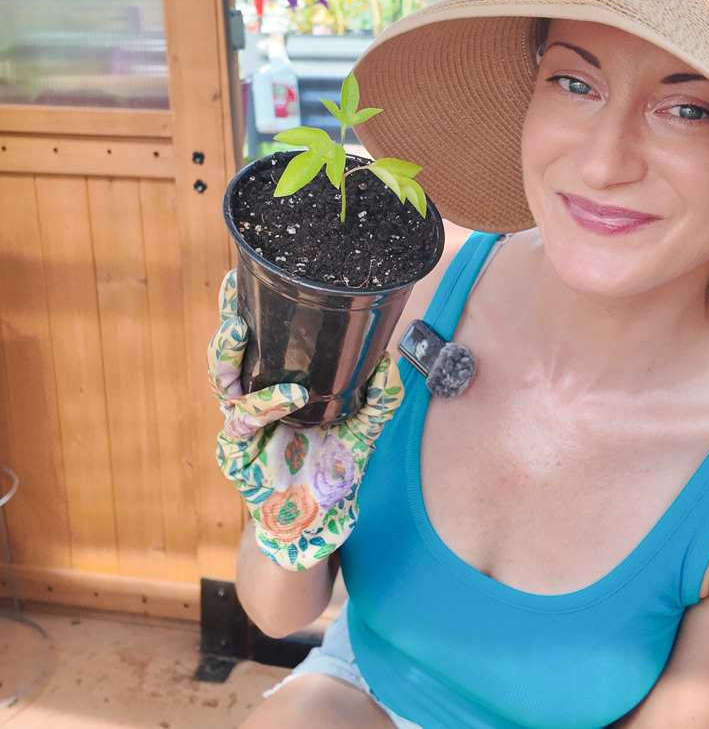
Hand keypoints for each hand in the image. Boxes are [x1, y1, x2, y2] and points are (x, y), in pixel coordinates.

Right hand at [207, 269, 403, 569]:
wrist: (319, 523)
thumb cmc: (332, 471)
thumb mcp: (362, 430)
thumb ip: (378, 399)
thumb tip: (392, 361)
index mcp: (272, 389)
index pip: (253, 346)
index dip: (243, 313)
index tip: (241, 278)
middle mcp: (250, 404)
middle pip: (225, 359)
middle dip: (224, 327)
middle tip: (232, 303)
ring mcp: (240, 430)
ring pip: (224, 385)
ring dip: (230, 355)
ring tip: (242, 330)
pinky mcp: (236, 456)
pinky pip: (245, 424)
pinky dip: (267, 404)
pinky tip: (290, 394)